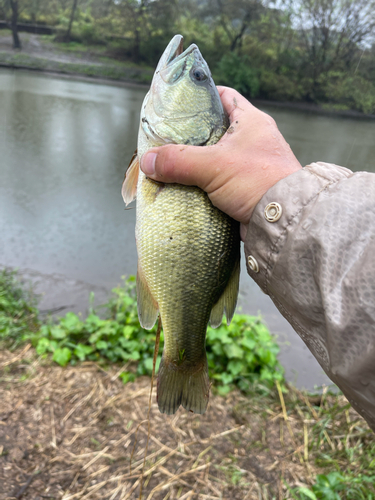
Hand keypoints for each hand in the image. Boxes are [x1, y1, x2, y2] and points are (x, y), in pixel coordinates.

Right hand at [140, 86, 301, 239]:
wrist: (283, 220)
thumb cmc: (257, 181)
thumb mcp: (213, 166)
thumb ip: (178, 161)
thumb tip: (148, 161)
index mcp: (251, 121)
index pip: (224, 96)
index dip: (202, 95)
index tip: (179, 102)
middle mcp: (253, 139)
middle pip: (215, 129)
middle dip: (191, 135)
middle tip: (167, 138)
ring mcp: (251, 164)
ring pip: (216, 157)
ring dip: (196, 162)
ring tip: (171, 164)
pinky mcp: (247, 187)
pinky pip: (219, 179)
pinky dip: (203, 182)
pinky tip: (185, 187)